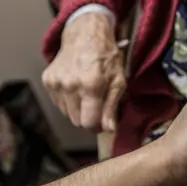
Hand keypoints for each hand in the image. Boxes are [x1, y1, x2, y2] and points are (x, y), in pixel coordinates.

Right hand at [42, 13, 125, 131]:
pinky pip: (59, 103)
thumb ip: (112, 107)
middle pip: (77, 121)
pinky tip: (77, 88)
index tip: (103, 123)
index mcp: (90, 86)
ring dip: (78, 109)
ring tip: (88, 93)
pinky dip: (69, 101)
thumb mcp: (119, 81)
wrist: (86, 35)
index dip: (97, 127)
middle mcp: (70, 86)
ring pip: (67, 114)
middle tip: (98, 105)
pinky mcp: (48, 80)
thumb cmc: (107, 58)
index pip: (88, 123)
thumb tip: (109, 130)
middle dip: (89, 118)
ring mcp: (56, 83)